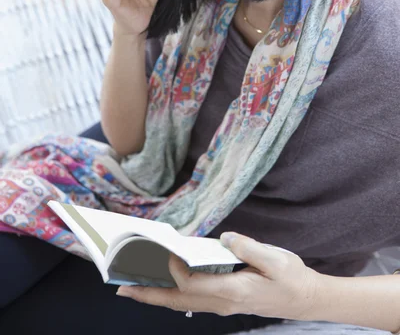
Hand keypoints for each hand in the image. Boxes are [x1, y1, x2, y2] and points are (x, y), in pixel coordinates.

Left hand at [116, 232, 319, 319]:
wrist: (305, 299)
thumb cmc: (292, 278)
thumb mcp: (276, 259)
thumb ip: (249, 248)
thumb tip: (225, 238)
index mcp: (232, 291)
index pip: (191, 282)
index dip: (172, 267)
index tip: (159, 250)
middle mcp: (222, 302)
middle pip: (177, 299)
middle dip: (148, 293)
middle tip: (122, 287)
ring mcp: (222, 305)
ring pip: (181, 302)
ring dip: (156, 295)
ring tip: (133, 287)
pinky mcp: (224, 302)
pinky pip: (191, 300)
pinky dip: (172, 293)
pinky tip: (163, 285)